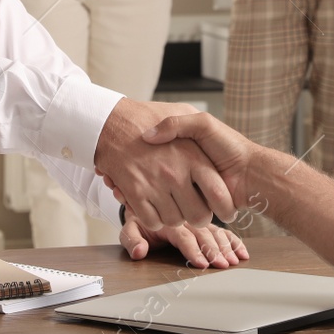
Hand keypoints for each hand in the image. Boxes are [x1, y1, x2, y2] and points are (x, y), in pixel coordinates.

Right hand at [93, 99, 234, 230]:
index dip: (223, 206)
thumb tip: (206, 159)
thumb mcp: (185, 112)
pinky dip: (153, 219)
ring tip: (173, 205)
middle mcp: (175, 172)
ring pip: (174, 221)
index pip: (218, 194)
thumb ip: (201, 129)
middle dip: (198, 217)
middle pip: (198, 215)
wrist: (110, 121)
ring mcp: (154, 184)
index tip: (222, 207)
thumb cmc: (149, 116)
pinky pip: (151, 220)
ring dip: (174, 218)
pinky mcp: (135, 193)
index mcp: (194, 156)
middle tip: (195, 210)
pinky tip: (155, 207)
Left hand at [120, 210, 248, 269]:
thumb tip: (139, 252)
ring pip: (216, 232)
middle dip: (214, 251)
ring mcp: (199, 220)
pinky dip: (234, 241)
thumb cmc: (140, 218)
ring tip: (233, 260)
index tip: (202, 263)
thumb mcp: (130, 227)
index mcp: (170, 221)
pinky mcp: (208, 223)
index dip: (193, 250)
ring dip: (226, 247)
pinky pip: (223, 231)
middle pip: (204, 235)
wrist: (147, 198)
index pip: (184, 237)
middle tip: (223, 265)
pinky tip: (242, 252)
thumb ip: (131, 240)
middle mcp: (187, 219)